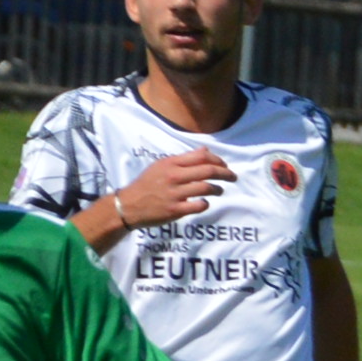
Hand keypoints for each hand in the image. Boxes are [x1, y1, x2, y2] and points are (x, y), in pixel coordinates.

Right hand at [106, 148, 230, 232]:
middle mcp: (173, 176)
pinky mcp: (175, 210)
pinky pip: (199, 205)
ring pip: (206, 188)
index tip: (225, 165)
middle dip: (225, 173)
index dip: (218, 160)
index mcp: (170, 163)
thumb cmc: (147, 184)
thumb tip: (205, 151)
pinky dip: (205, 204)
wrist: (129, 205)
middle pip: (208, 171)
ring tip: (219, 190)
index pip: (201, 156)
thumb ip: (183, 160)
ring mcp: (174, 193)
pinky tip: (204, 203)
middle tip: (233, 177)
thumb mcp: (161, 166)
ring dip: (218, 189)